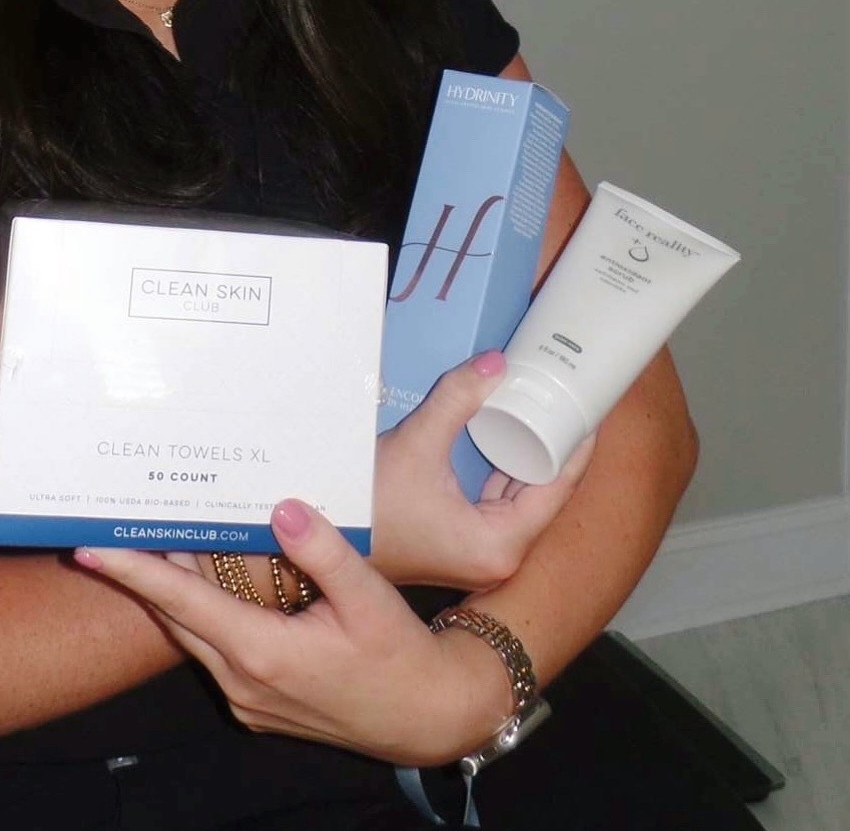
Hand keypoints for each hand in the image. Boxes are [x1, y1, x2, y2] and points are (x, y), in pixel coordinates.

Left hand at [74, 500, 503, 766]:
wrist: (426, 717)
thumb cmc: (399, 655)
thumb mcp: (368, 598)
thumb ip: (323, 551)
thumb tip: (281, 507)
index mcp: (262, 653)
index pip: (180, 602)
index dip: (133, 572)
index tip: (89, 548)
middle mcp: (243, 681)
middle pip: (177, 617)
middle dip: (144, 573)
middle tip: (120, 522)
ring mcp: (247, 699)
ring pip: (194, 635)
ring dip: (175, 592)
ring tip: (157, 538)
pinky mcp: (258, 703)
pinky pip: (216, 650)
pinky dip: (205, 613)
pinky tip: (212, 578)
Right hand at [372, 350, 593, 588]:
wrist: (328, 543)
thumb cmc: (369, 506)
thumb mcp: (417, 444)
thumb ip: (458, 398)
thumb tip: (497, 362)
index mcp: (501, 544)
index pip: (558, 489)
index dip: (577, 446)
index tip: (590, 407)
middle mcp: (499, 555)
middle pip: (544, 493)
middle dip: (554, 444)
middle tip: (564, 398)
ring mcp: (481, 552)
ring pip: (520, 496)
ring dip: (528, 455)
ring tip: (541, 408)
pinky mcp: (464, 543)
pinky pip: (499, 501)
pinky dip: (504, 470)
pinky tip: (505, 436)